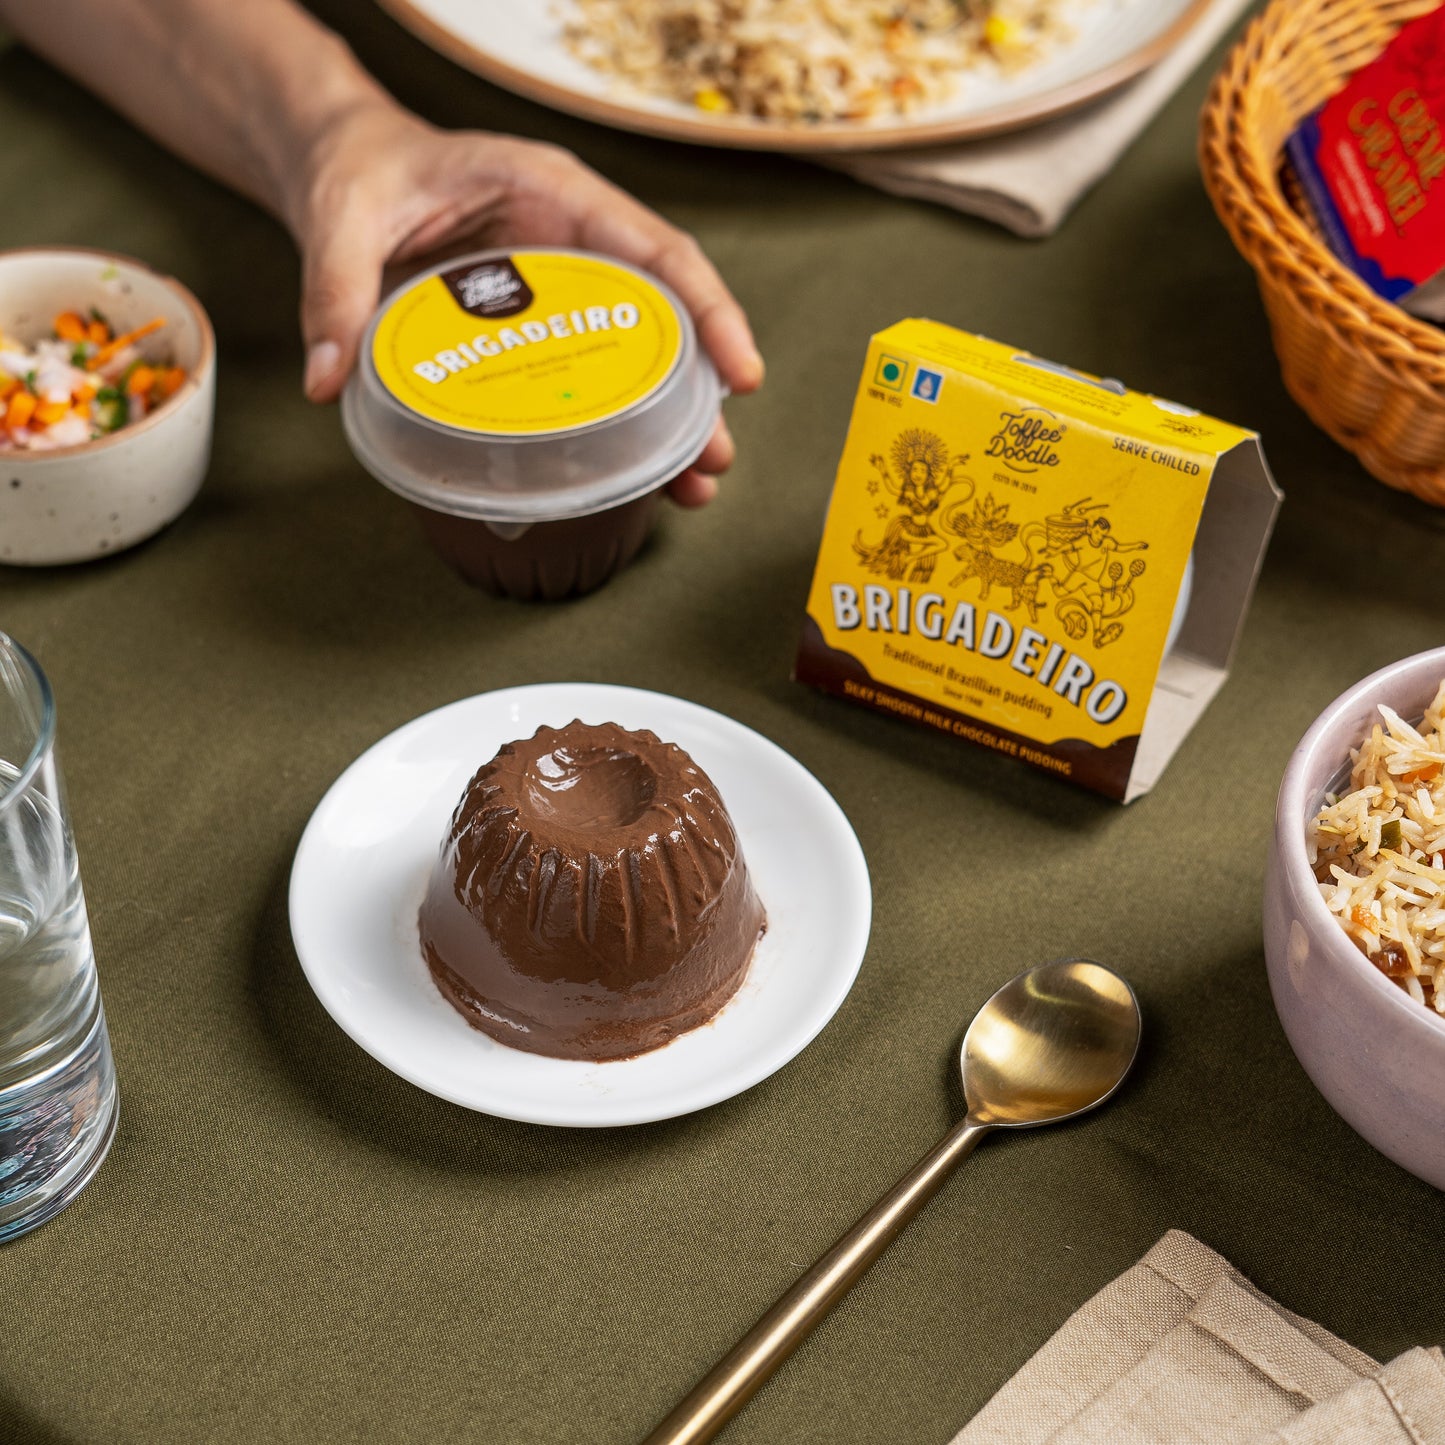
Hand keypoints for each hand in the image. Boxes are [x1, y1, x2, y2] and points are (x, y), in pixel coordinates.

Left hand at [291, 103, 762, 505]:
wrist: (350, 169)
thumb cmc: (363, 174)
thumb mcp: (343, 214)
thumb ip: (335, 286)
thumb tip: (328, 379)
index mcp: (552, 193)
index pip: (655, 249)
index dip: (706, 311)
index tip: (739, 372)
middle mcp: (574, 242)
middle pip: (661, 316)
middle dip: (697, 391)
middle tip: (715, 460)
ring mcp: (563, 287)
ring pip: (635, 355)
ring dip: (667, 422)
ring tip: (692, 487)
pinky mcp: (541, 326)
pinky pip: (592, 373)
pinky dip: (616, 425)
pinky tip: (629, 478)